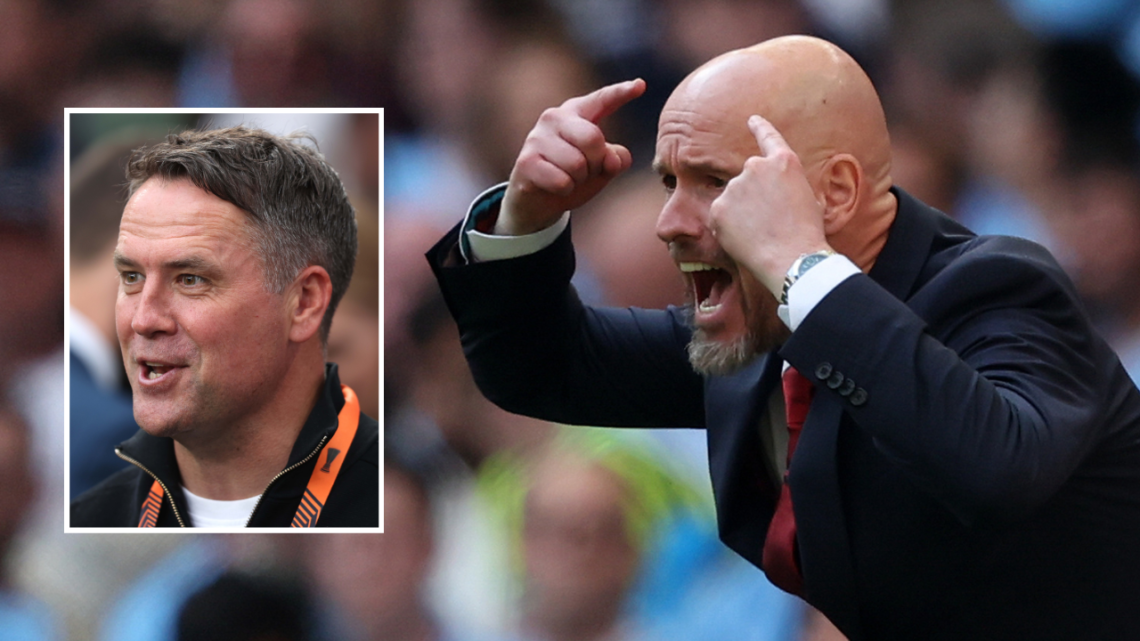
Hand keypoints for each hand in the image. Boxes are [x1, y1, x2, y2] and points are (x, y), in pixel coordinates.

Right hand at [498, 79, 645, 235]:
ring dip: (579, 180)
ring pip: (577, 164)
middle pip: (593, 138)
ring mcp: (537, 138)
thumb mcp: (601, 167)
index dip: (621, 93)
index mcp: (577, 113)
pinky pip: (562, 181)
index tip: (640, 85)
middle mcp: (554, 118)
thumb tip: (612, 159)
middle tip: (586, 171)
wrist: (537, 200)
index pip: (602, 101)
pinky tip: (555, 187)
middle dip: (596, 163)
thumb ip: (615, 159)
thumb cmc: (572, 176)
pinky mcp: (526, 161)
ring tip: (568, 178)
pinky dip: (565, 191)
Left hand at [708, 115, 830, 297]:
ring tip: (761, 233)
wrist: (793, 257)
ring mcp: (735, 186)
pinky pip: (720, 217)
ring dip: (741, 213)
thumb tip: (774, 193)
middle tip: (768, 221)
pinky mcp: (718, 207)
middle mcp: (755, 166)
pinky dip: (728, 228)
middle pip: (747, 178)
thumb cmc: (807, 234)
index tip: (751, 119)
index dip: (759, 127)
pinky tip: (746, 240)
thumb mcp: (808, 198)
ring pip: (732, 199)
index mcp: (783, 162)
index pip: (768, 137)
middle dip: (752, 196)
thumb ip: (786, 185)